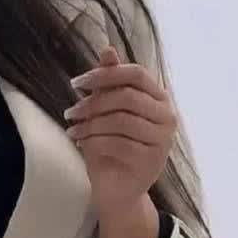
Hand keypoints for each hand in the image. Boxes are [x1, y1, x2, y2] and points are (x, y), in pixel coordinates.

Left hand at [63, 44, 177, 218]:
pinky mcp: (151, 161)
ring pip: (120, 120)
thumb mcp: (106, 110)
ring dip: (90, 124)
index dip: (105, 74)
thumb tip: (106, 49)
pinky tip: (81, 144)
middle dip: (92, 102)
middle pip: (126, 96)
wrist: (117, 189)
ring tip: (73, 130)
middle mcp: (167, 117)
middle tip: (70, 112)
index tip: (76, 83)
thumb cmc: (111, 145)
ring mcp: (162, 140)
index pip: (136, 74)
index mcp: (159, 99)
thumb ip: (110, 81)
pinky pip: (117, 144)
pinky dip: (93, 142)